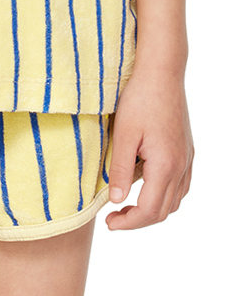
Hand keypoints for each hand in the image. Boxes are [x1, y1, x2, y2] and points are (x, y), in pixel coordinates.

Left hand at [105, 66, 193, 230]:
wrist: (161, 72)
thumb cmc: (139, 99)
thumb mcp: (123, 134)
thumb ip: (121, 170)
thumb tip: (117, 201)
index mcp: (165, 165)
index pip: (149, 210)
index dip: (128, 223)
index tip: (109, 222)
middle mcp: (181, 166)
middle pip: (164, 210)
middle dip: (138, 220)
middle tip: (114, 218)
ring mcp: (187, 159)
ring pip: (175, 200)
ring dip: (153, 209)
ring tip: (127, 204)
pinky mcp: (187, 150)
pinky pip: (181, 185)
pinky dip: (165, 194)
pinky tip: (147, 186)